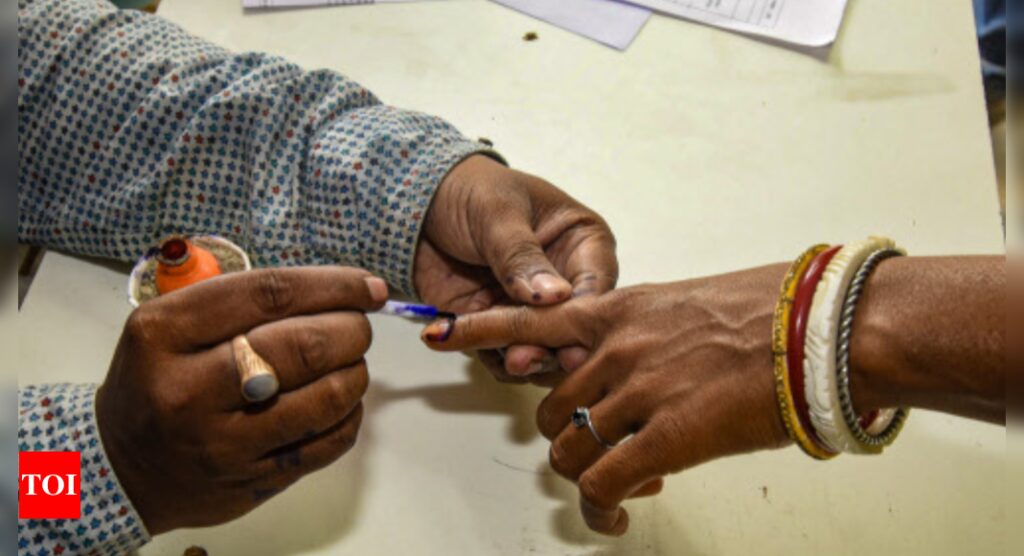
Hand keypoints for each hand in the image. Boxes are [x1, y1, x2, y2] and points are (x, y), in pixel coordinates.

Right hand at [96, 267, 387, 534]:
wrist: (122, 467)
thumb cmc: (159, 379)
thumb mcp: (169, 324)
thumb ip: (241, 302)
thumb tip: (343, 289)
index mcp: (165, 334)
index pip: (270, 295)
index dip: (334, 285)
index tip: (367, 285)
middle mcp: (190, 390)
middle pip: (305, 346)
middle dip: (351, 329)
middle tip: (357, 326)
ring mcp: (222, 443)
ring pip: (326, 397)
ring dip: (356, 371)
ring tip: (350, 361)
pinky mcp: (251, 481)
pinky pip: (329, 442)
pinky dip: (350, 414)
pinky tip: (340, 401)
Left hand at [416, 154, 616, 382]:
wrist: (416, 204)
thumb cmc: (469, 190)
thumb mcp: (498, 213)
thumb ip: (521, 255)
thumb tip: (554, 296)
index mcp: (583, 243)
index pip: (595, 285)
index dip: (584, 315)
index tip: (571, 338)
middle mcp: (565, 280)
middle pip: (572, 326)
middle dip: (551, 345)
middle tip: (528, 356)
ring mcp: (531, 307)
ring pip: (541, 346)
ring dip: (524, 358)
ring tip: (508, 361)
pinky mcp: (499, 324)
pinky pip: (504, 353)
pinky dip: (495, 359)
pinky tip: (480, 352)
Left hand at [419, 264, 792, 534]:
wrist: (820, 328)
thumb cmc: (768, 312)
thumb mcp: (687, 306)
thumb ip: (643, 335)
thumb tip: (628, 371)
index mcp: (620, 310)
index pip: (530, 316)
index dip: (480, 328)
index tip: (438, 333)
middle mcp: (618, 348)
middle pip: (550, 404)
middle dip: (565, 430)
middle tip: (599, 442)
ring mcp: (639, 391)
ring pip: (570, 445)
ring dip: (584, 467)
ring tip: (617, 475)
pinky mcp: (668, 437)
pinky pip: (606, 481)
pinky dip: (602, 503)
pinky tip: (616, 511)